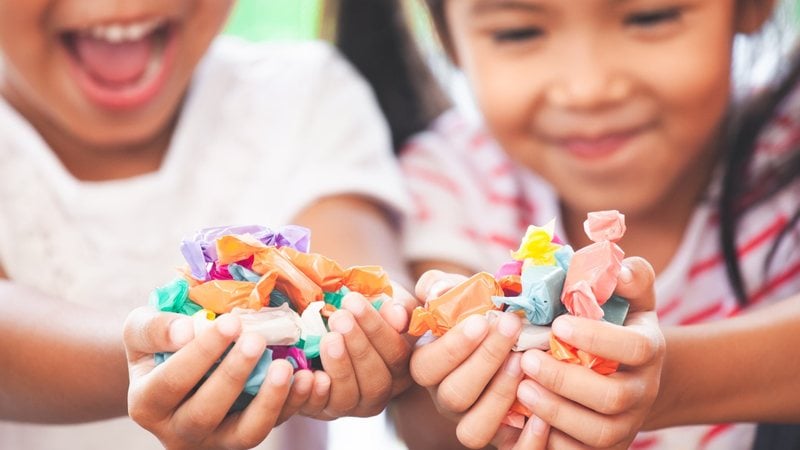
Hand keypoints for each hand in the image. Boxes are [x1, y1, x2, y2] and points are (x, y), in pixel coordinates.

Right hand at [123, 307, 311, 449]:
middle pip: (206, 413)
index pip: (172, 382)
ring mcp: (216, 438)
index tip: (230, 322)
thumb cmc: (162, 341)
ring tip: (288, 367)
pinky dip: (294, 403)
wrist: (179, 362)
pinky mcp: (247, 434)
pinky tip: (309, 377)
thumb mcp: (143, 328)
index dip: (201, 353)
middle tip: (257, 340)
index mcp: (147, 404)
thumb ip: (154, 328)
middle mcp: (178, 430)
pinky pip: (274, 425)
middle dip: (233, 375)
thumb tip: (184, 331)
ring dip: (269, 401)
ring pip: (246, 433)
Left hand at [302, 283, 418, 418]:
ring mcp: (347, 405)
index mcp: (399, 370)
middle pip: (376, 381)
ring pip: (348, 397)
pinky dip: (311, 394)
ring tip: (327, 338)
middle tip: (340, 318)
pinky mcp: (318, 410)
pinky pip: (315, 408)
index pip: (396, 355)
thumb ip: (396, 307)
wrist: (321, 327)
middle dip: (358, 348)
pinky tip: (307, 374)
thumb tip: (398, 315)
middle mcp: (377, 394)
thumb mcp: (381, 303)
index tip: (355, 301)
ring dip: (339, 367)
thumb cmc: (358, 313)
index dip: (377, 329)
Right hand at [408, 270, 524, 448]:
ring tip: (523, 362)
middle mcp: (446, 399)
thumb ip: (439, 286)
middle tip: (512, 328)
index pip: (427, 366)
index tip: (482, 322)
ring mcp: (474, 420)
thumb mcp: (456, 292)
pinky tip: (544, 415)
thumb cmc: (480, 311)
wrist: (511, 334)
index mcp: (430, 367)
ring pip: (473, 430)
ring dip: (499, 396)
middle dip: (484, 361)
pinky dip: (528, 441)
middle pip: (453, 396)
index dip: (453, 348)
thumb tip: (436, 290)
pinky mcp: (504, 438)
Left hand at [513, 256, 664, 448]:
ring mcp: (626, 424)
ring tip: (521, 389)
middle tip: (527, 360)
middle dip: (566, 380)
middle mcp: (644, 391)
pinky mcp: (606, 447)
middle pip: (613, 397)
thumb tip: (618, 268)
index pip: (635, 348)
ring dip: (556, 412)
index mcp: (649, 349)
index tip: (558, 325)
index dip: (597, 339)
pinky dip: (552, 441)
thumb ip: (630, 276)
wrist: (631, 374)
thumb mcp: (631, 296)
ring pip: (598, 431)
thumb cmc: (619, 324)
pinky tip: (524, 419)